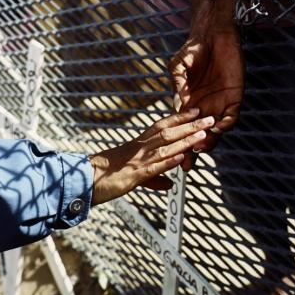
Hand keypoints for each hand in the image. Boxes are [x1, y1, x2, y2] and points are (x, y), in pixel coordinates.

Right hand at [88, 108, 214, 204]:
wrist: (85, 180)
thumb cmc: (106, 175)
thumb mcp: (133, 175)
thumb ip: (154, 178)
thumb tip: (169, 184)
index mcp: (138, 144)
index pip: (162, 125)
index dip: (180, 117)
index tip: (195, 110)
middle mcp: (140, 148)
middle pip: (168, 132)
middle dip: (190, 125)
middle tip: (209, 118)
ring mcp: (137, 160)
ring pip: (165, 147)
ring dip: (186, 140)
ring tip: (203, 134)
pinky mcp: (134, 175)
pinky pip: (154, 167)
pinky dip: (169, 162)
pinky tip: (181, 157)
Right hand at [169, 29, 243, 162]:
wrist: (213, 35)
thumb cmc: (193, 49)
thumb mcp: (178, 66)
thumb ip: (178, 83)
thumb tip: (177, 102)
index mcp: (189, 102)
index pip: (184, 127)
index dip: (179, 142)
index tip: (173, 155)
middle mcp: (204, 106)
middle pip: (199, 134)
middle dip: (193, 149)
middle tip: (187, 162)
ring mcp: (220, 103)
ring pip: (216, 130)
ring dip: (209, 140)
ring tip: (201, 147)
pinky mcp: (234, 97)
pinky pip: (232, 116)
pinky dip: (226, 124)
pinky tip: (217, 127)